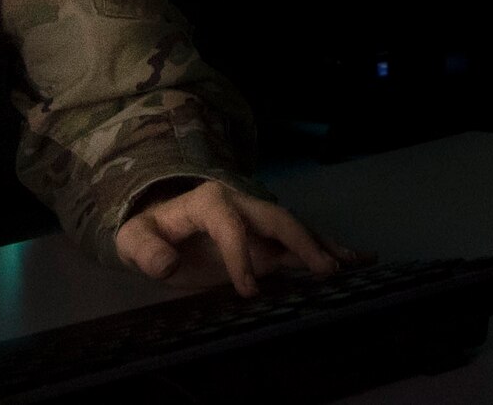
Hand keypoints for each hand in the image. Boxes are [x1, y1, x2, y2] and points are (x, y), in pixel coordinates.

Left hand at [116, 180, 352, 296]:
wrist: (161, 227)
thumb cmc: (151, 233)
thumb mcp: (134, 240)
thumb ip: (145, 249)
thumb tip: (165, 263)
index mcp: (209, 201)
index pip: (229, 225)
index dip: (240, 255)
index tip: (248, 291)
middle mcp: (241, 204)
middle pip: (275, 218)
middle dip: (301, 241)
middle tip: (325, 270)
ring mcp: (259, 221)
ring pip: (296, 229)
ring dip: (325, 245)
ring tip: (357, 263)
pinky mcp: (269, 239)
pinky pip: (302, 243)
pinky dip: (329, 250)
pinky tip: (358, 260)